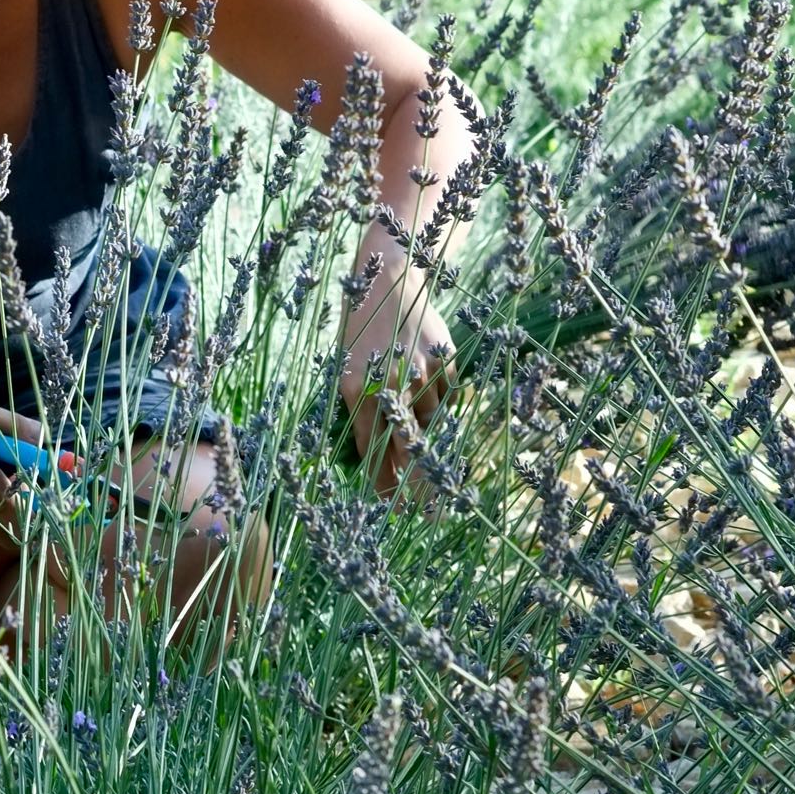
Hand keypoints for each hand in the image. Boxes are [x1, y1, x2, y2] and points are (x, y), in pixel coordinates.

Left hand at [338, 295, 456, 499]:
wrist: (387, 282)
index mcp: (358, 391)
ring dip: (427, 432)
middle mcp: (391, 384)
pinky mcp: (446, 363)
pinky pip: (446, 399)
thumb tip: (381, 459)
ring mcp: (421, 373)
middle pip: (407, 448)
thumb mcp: (348, 372)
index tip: (392, 508)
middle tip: (424, 511)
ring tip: (419, 420)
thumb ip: (363, 412)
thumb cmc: (359, 332)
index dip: (383, 483)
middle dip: (416, 483)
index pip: (372, 451)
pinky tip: (428, 388)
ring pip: (431, 423)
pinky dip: (439, 403)